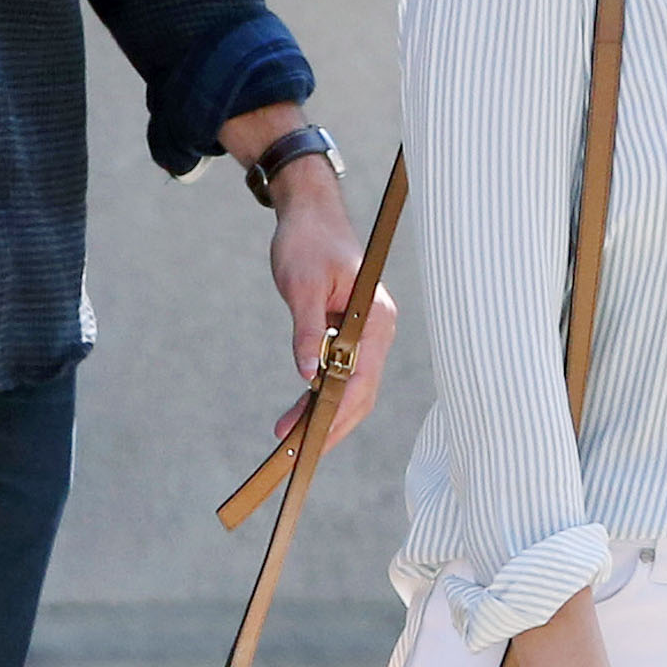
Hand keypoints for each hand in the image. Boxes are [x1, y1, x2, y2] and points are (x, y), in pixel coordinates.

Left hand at [265, 162, 395, 449]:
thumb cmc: (307, 242)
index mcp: (377, 319)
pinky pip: (339, 374)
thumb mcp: (301, 285)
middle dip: (329, 426)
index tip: (312, 440)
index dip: (337, 415)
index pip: (361, 380)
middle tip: (295, 453)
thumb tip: (307, 375)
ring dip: (321, 415)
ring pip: (350, 388)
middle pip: (360, 393)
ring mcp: (367, 334)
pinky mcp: (351, 334)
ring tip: (287, 438)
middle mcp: (378, 331)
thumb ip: (307, 330)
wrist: (310, 213)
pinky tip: (298, 413)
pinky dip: (319, 394)